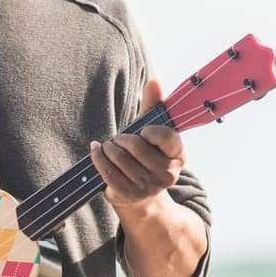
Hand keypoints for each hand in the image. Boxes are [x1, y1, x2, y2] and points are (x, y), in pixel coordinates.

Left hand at [89, 77, 185, 212]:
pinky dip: (97, 157)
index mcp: (179, 155)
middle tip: (118, 138)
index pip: (165, 137)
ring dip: (108, 147)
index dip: (149, 130)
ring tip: (109, 146)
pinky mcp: (129, 195)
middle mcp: (168, 174)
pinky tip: (96, 150)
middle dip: (122, 138)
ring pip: (119, 158)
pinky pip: (107, 171)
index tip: (143, 130)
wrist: (138, 192)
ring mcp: (149, 188)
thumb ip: (154, 105)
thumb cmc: (145, 153)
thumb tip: (154, 81)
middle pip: (136, 146)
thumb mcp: (151, 129)